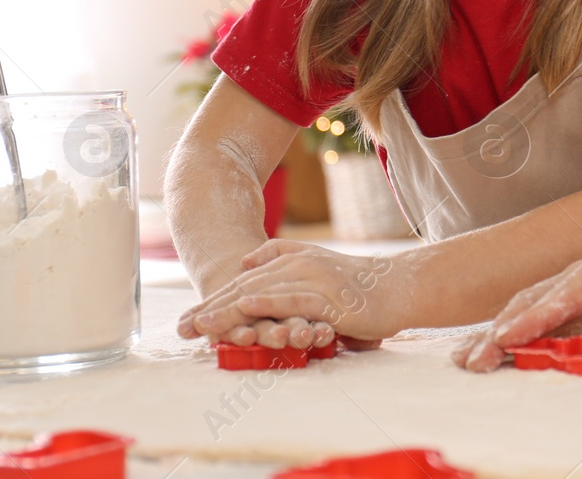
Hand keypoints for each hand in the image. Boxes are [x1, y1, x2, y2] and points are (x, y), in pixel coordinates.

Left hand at [176, 239, 405, 346]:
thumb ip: (284, 255)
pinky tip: (245, 307)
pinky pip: (292, 299)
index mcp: (291, 263)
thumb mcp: (318, 262)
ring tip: (202, 323)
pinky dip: (267, 302)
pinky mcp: (328, 297)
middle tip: (183, 327)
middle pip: (246, 288)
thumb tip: (247, 260)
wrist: (398, 287)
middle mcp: (298, 268)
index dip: (214, 301)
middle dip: (211, 309)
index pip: (244, 283)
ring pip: (263, 294)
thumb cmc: (358, 283)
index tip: (187, 319)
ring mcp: (313, 281)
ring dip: (230, 310)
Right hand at [453, 242, 581, 372]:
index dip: (533, 319)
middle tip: (472, 359)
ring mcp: (578, 290)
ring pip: (530, 311)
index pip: (562, 294)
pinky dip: (515, 340)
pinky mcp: (579, 308)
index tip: (504, 339)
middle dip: (502, 330)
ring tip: (466, 360)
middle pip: (534, 300)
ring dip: (499, 335)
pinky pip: (542, 324)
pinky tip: (490, 355)